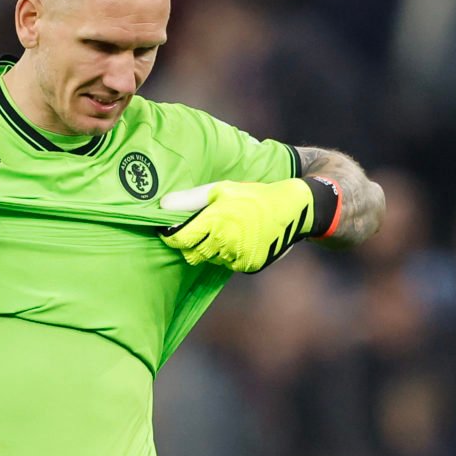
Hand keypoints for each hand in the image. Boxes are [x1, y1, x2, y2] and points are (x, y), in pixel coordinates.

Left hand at [160, 177, 336, 271]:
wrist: (293, 208)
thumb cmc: (253, 195)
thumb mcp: (222, 190)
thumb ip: (190, 200)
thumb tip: (162, 205)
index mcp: (214, 221)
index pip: (180, 239)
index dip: (171, 238)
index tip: (168, 233)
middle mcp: (224, 242)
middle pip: (193, 254)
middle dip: (191, 245)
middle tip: (199, 231)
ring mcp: (238, 256)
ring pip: (211, 260)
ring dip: (212, 250)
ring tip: (226, 232)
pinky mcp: (249, 265)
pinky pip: (229, 265)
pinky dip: (229, 256)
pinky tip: (240, 240)